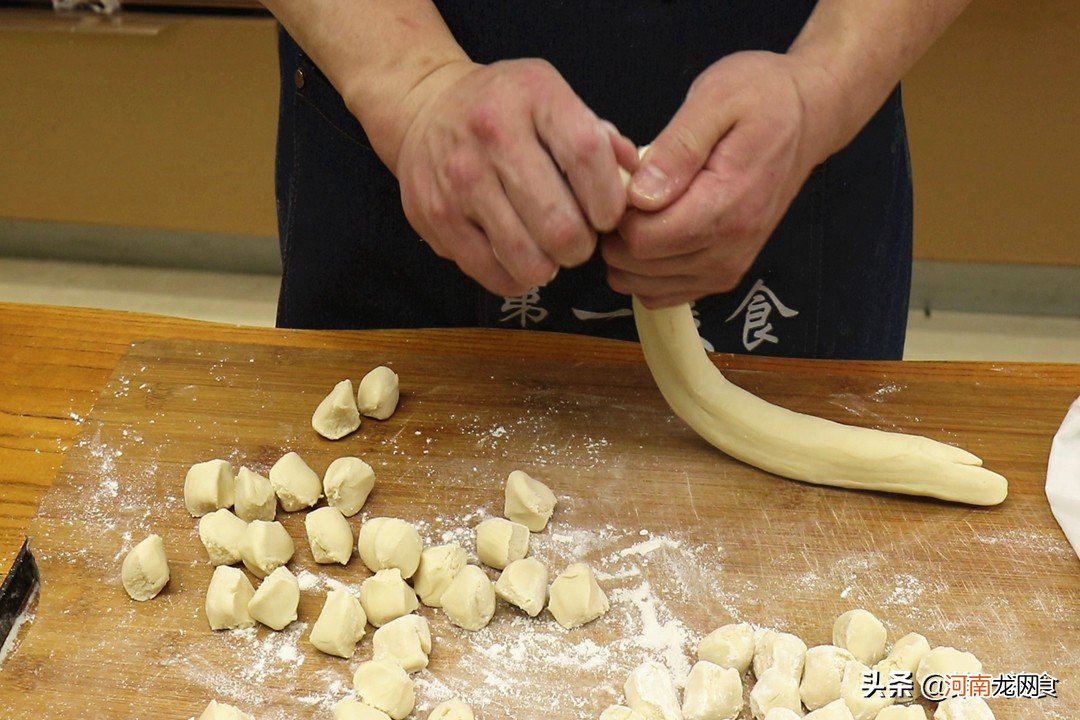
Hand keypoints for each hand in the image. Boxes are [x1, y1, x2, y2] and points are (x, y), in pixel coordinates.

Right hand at [394, 59, 638, 296]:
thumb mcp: (554, 98)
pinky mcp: (434, 216)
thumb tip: (638, 184)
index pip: (586, 155)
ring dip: (549, 267)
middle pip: (559, 223)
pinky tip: (519, 257)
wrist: (425, 108)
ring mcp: (459, 179)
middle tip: (579, 240)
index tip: (609, 217)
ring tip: (548, 251)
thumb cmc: (507, 110)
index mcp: (535, 97)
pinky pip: (491, 273)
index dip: (609, 200)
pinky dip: (515, 278)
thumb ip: (600, 138)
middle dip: (581, 246)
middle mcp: (492, 134)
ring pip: (526, 258)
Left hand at [603, 51, 839, 307]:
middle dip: (616, 233)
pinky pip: (663, 293)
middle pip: (638, 267)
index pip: (643, 239)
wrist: (808, 116)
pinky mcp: (722, 274)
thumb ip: (677, 148)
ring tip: (640, 209)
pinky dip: (644, 271)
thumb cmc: (761, 97)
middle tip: (627, 190)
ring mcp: (728, 266)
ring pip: (645, 286)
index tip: (623, 179)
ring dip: (626, 255)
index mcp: (727, 205)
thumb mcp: (715, 99)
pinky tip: (650, 232)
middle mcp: (730, 248)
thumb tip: (641, 195)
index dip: (616, 212)